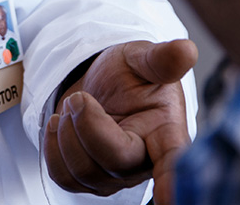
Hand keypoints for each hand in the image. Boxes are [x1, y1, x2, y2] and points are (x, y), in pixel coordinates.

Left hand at [44, 39, 195, 204]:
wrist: (99, 84)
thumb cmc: (128, 75)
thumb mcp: (143, 59)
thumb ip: (162, 58)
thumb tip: (186, 50)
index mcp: (166, 134)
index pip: (173, 164)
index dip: (172, 183)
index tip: (171, 199)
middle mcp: (144, 162)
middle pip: (114, 161)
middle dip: (87, 124)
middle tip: (80, 98)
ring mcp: (115, 175)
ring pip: (83, 172)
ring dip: (67, 134)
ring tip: (74, 106)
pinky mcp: (88, 178)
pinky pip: (63, 177)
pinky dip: (53, 148)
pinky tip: (61, 125)